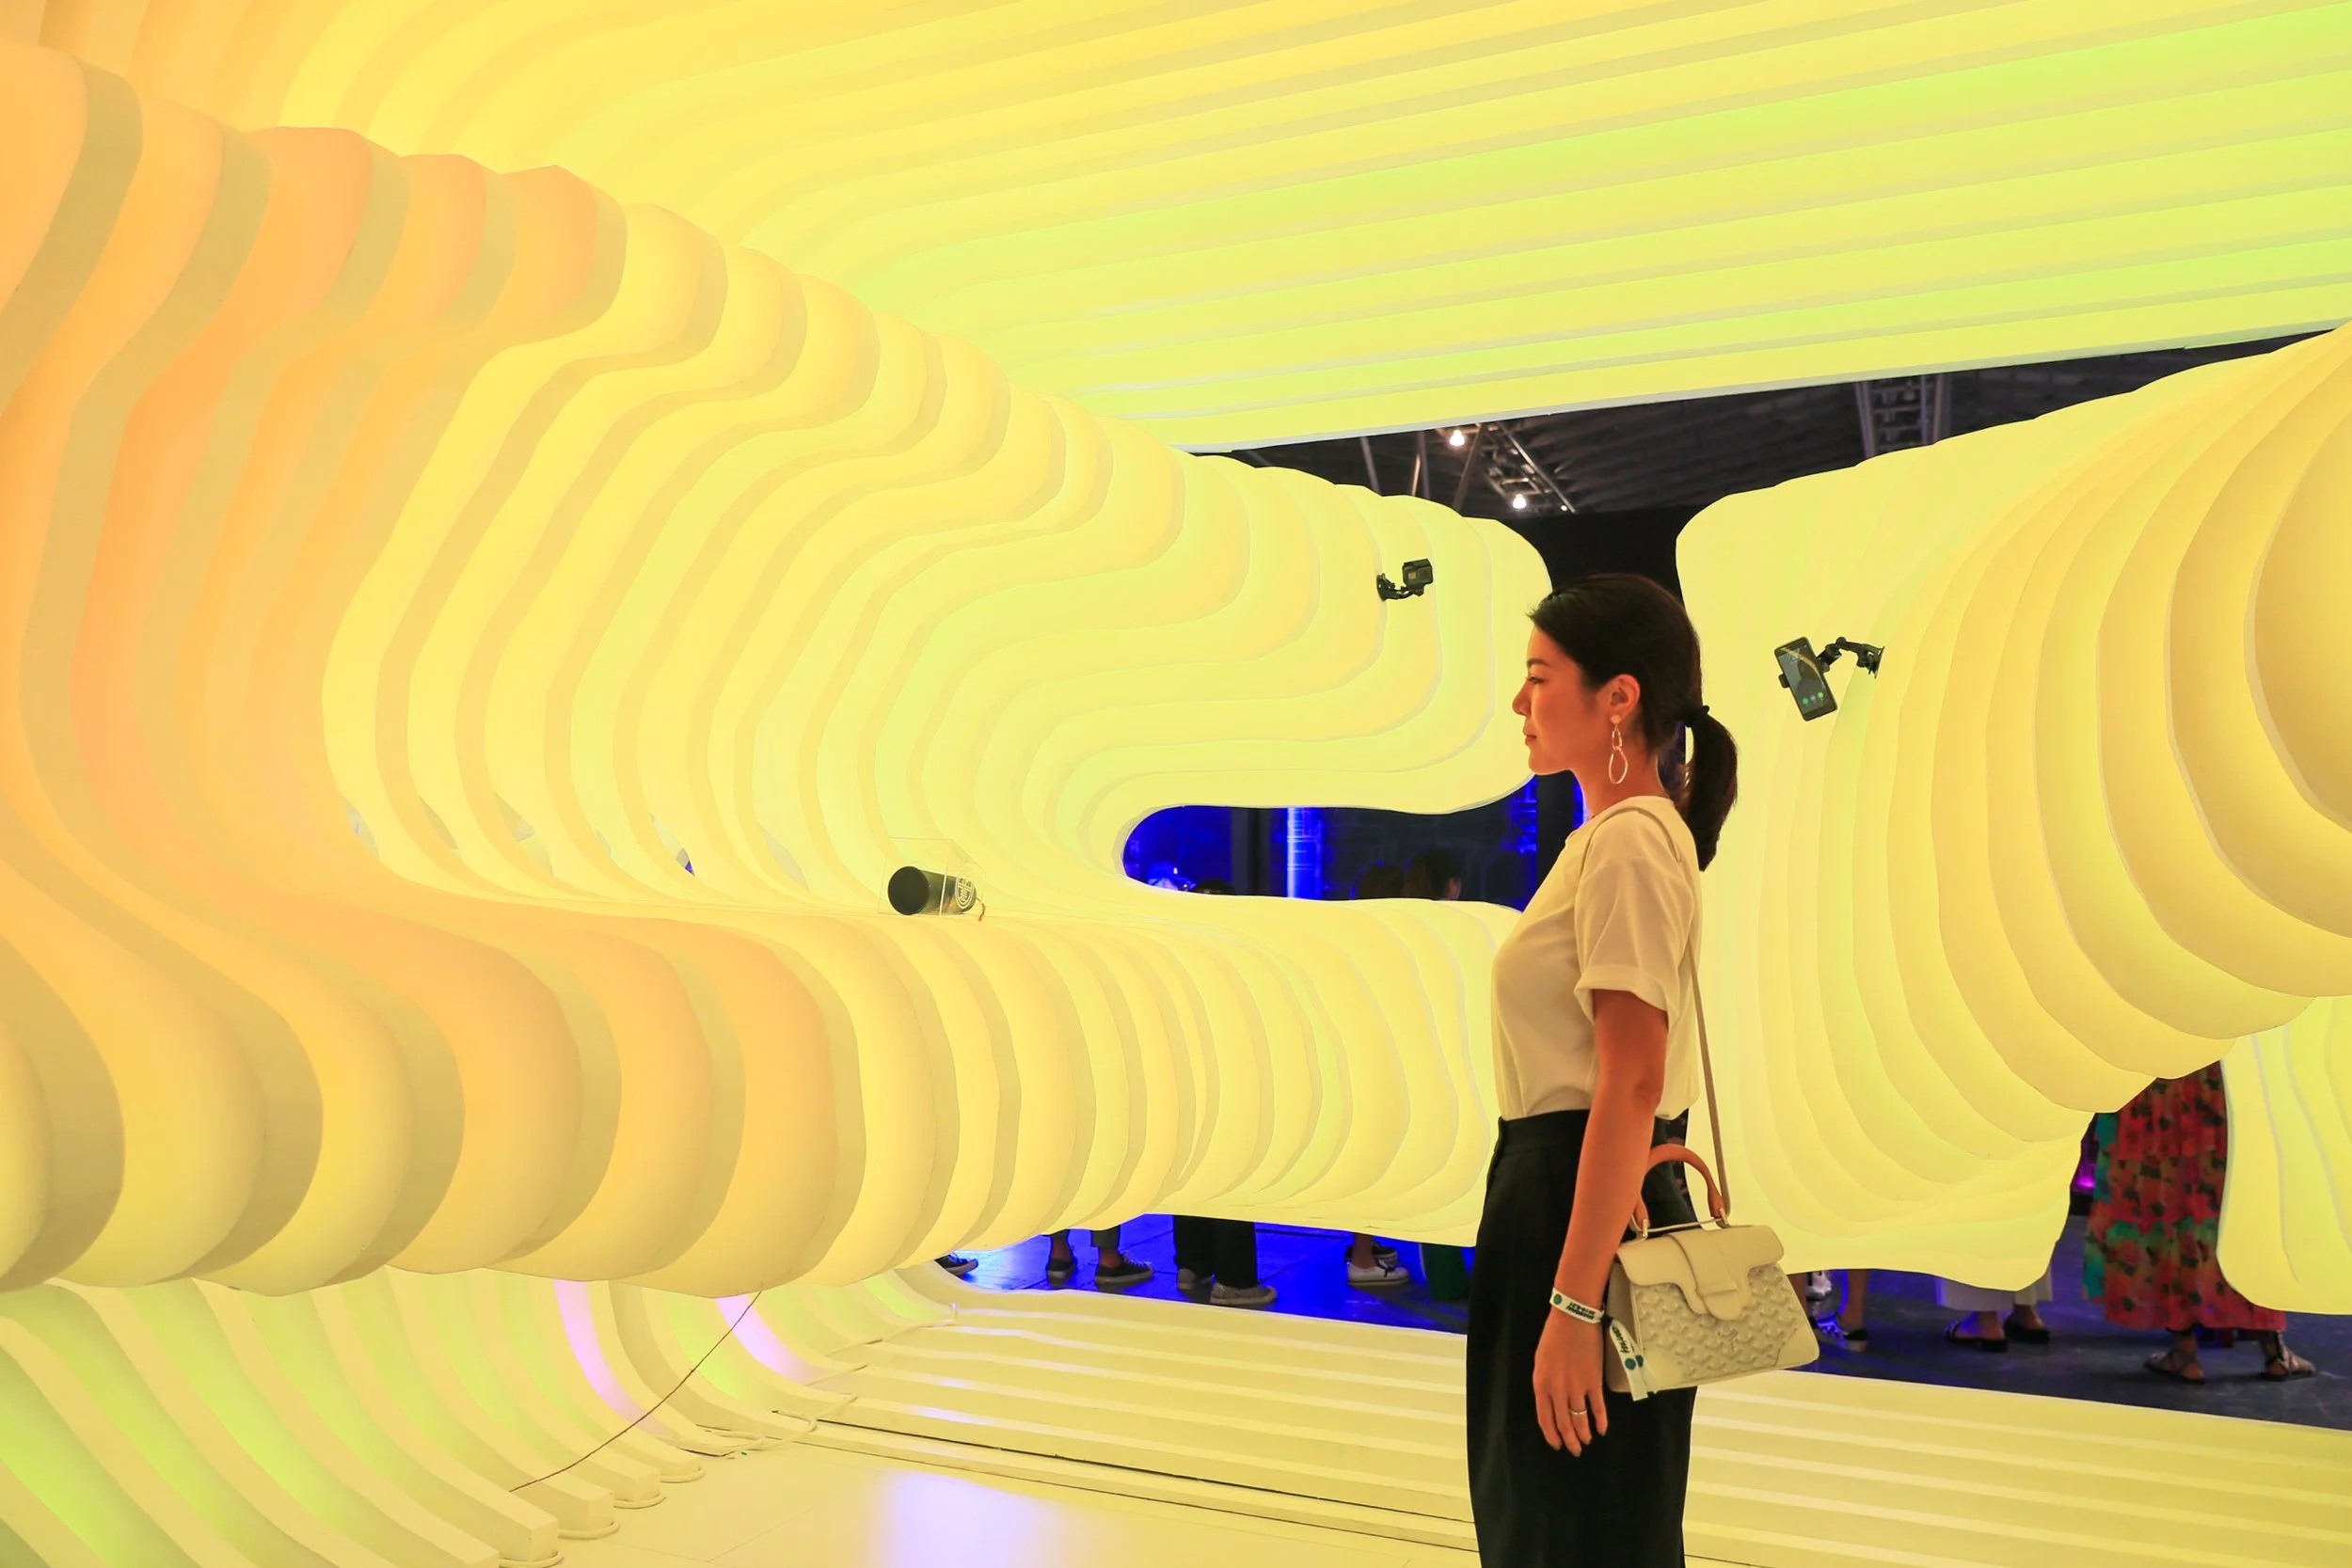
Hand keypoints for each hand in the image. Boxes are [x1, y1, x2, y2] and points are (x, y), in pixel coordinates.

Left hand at [1532, 1309, 1607, 1454]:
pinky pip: (1597, 1408)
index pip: (1545, 1418)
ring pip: (1580, 1419)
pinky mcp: (1593, 1382)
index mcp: (1541, 1384)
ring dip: (1584, 1434)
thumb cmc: (1554, 1337)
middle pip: (1563, 1423)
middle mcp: (1557, 1390)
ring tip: (1587, 1441)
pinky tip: (1602, 1430)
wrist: (1573, 1318)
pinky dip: (1600, 1421)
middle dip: (1569, 1440)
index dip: (1551, 1435)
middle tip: (1575, 1450)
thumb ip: (1545, 1383)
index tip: (1557, 1445)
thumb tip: (1552, 1402)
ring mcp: (1576, 1387)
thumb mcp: (1541, 1361)